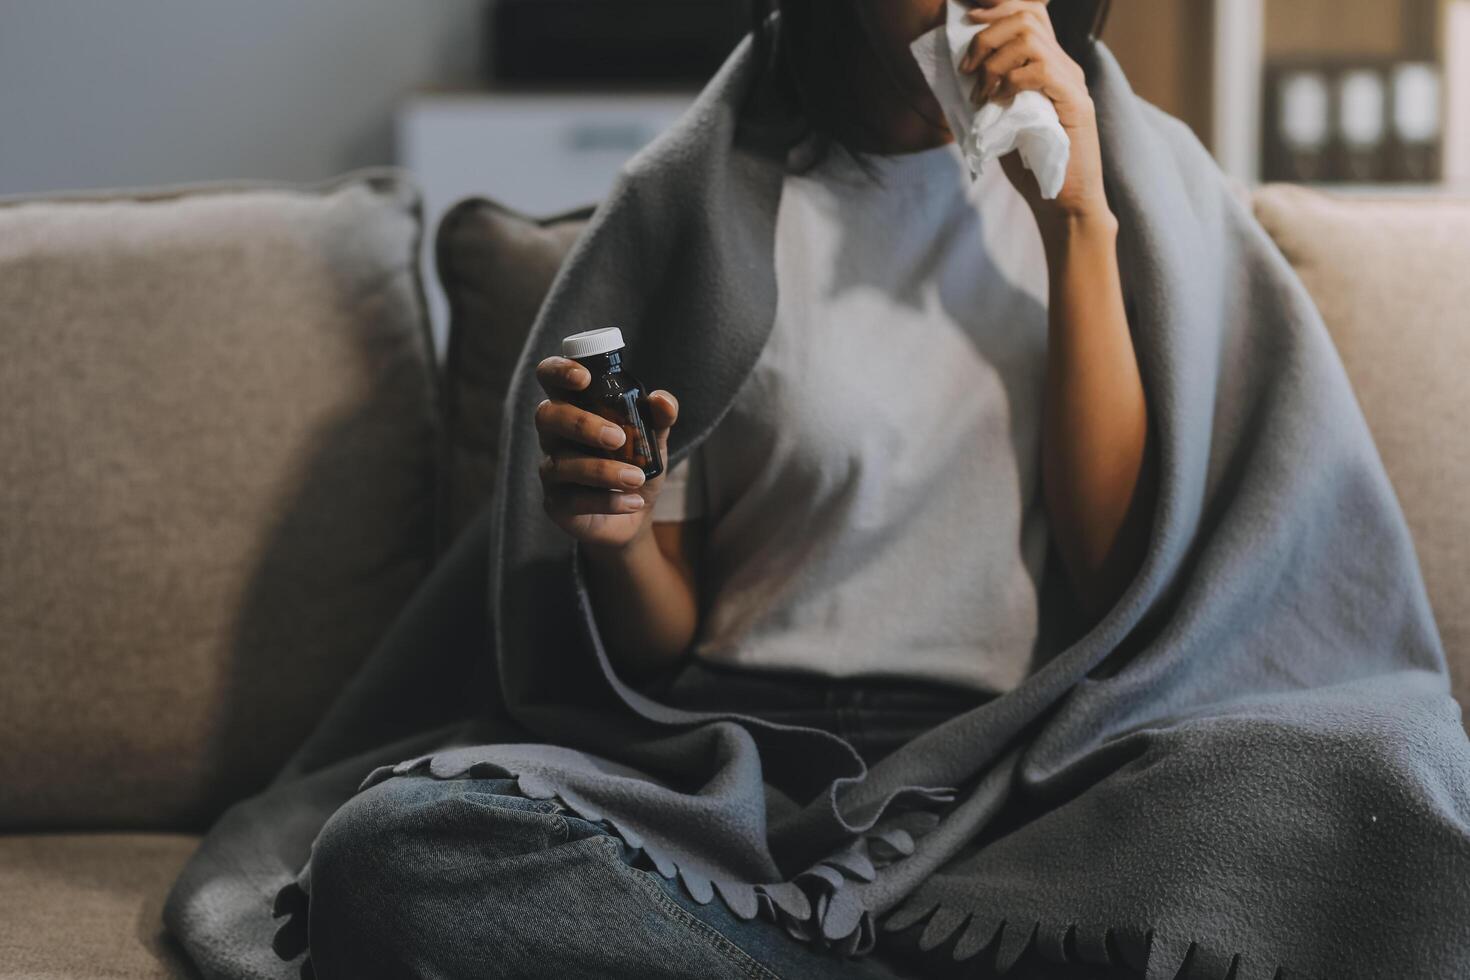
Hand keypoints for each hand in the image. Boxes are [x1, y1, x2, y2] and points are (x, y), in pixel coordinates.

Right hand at [534, 355, 678, 551]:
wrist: (636, 513)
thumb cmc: (636, 463)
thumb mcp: (654, 439)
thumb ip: (660, 417)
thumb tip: (662, 401)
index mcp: (573, 406)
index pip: (549, 376)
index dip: (559, 370)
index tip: (585, 378)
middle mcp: (554, 434)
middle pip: (547, 416)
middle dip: (582, 424)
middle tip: (618, 438)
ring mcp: (551, 469)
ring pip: (561, 463)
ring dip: (603, 470)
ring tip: (637, 478)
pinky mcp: (556, 503)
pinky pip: (573, 499)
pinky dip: (607, 500)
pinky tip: (633, 501)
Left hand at [959, 0, 1110, 228]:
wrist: (1063, 203)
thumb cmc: (1032, 166)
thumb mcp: (1002, 119)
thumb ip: (991, 91)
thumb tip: (960, 71)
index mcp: (1051, 66)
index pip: (1031, 14)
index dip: (998, 8)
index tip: (968, 20)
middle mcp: (1066, 67)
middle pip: (1027, 17)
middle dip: (986, 36)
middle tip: (966, 69)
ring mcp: (1072, 83)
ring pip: (1030, 40)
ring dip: (994, 63)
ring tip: (981, 94)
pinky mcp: (1075, 104)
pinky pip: (1040, 71)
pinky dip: (1010, 82)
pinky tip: (998, 103)